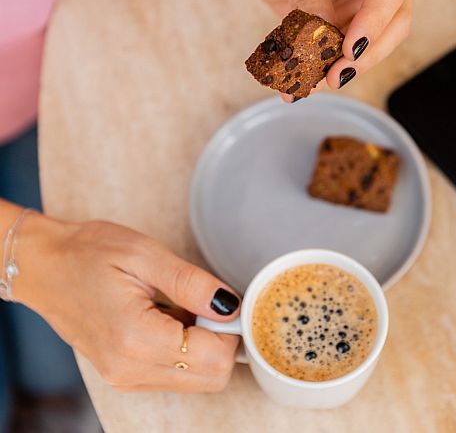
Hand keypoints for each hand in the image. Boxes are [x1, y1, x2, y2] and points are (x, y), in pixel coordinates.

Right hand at [13, 212, 240, 392]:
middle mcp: (130, 369)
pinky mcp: (124, 374)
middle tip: (205, 304)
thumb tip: (231, 305)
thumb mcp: (145, 256)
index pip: (213, 357)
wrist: (44, 266)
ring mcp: (125, 376)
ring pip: (197, 380)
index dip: (231, 328)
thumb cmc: (89, 254)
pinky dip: (186, 350)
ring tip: (183, 308)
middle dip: (222, 341)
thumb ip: (192, 284)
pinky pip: (175, 374)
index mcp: (136, 339)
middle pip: (211, 378)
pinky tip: (171, 319)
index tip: (225, 301)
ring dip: (204, 346)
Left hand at [228, 0, 412, 97]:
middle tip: (337, 75)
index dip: (375, 20)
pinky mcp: (348, 24)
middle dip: (368, 53)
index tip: (349, 47)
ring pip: (375, 45)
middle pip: (395, 21)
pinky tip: (304, 85)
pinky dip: (327, 71)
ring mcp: (367, 2)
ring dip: (348, 68)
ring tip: (315, 85)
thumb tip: (322, 37)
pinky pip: (345, 53)